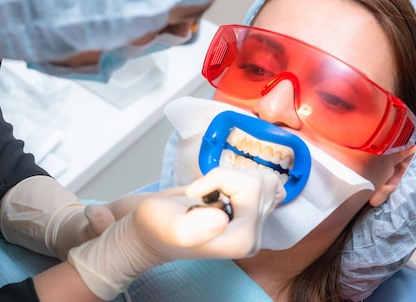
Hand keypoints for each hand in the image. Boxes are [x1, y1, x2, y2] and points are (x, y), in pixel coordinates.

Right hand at [67, 167, 284, 299]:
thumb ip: (194, 228)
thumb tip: (222, 218)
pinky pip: (265, 184)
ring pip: (266, 180)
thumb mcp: (170, 228)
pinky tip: (223, 188)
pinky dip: (244, 177)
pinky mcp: (251, 212)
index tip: (194, 192)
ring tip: (211, 190)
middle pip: (262, 182)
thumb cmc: (157, 228)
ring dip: (235, 176)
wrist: (149, 229)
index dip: (220, 179)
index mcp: (242, 240)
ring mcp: (254, 224)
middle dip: (228, 176)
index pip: (251, 188)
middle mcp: (254, 234)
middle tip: (203, 191)